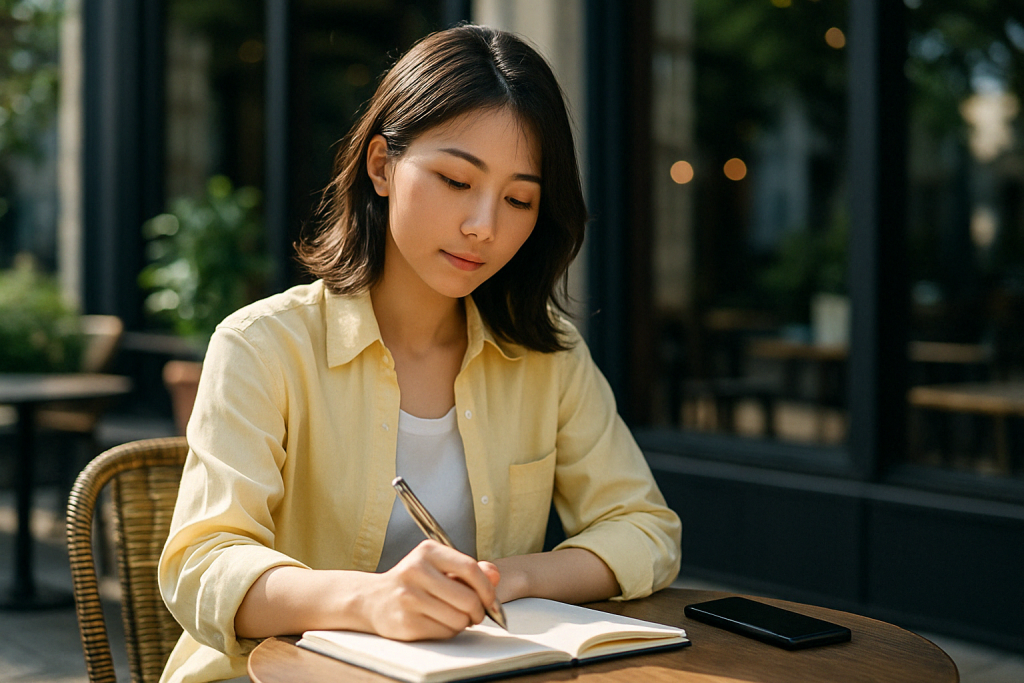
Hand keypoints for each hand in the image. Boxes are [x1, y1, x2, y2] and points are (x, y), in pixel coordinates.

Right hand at [363, 540, 499, 640]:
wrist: (375, 599)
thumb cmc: (414, 582)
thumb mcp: (439, 567)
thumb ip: (470, 570)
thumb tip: (494, 575)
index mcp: (428, 552)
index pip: (470, 568)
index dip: (487, 588)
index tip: (490, 599)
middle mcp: (416, 571)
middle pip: (468, 598)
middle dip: (478, 610)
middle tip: (475, 613)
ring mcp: (409, 597)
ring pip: (458, 619)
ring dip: (463, 622)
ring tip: (454, 616)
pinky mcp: (406, 622)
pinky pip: (445, 632)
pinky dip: (449, 631)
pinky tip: (438, 622)